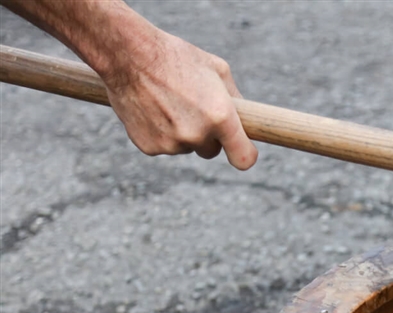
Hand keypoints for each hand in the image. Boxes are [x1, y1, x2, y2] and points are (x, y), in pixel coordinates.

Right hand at [102, 29, 257, 169]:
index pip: (243, 158)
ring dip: (181, 132)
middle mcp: (198, 134)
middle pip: (211, 151)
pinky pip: (163, 146)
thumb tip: (245, 119)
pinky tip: (151, 108)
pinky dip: (159, 133)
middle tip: (193, 109)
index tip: (243, 151)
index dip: (245, 155)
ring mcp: (172, 143)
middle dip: (207, 136)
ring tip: (167, 102)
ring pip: (185, 147)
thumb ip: (235, 98)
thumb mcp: (216, 69)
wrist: (127, 53)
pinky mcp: (149, 147)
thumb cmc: (176, 57)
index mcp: (221, 117)